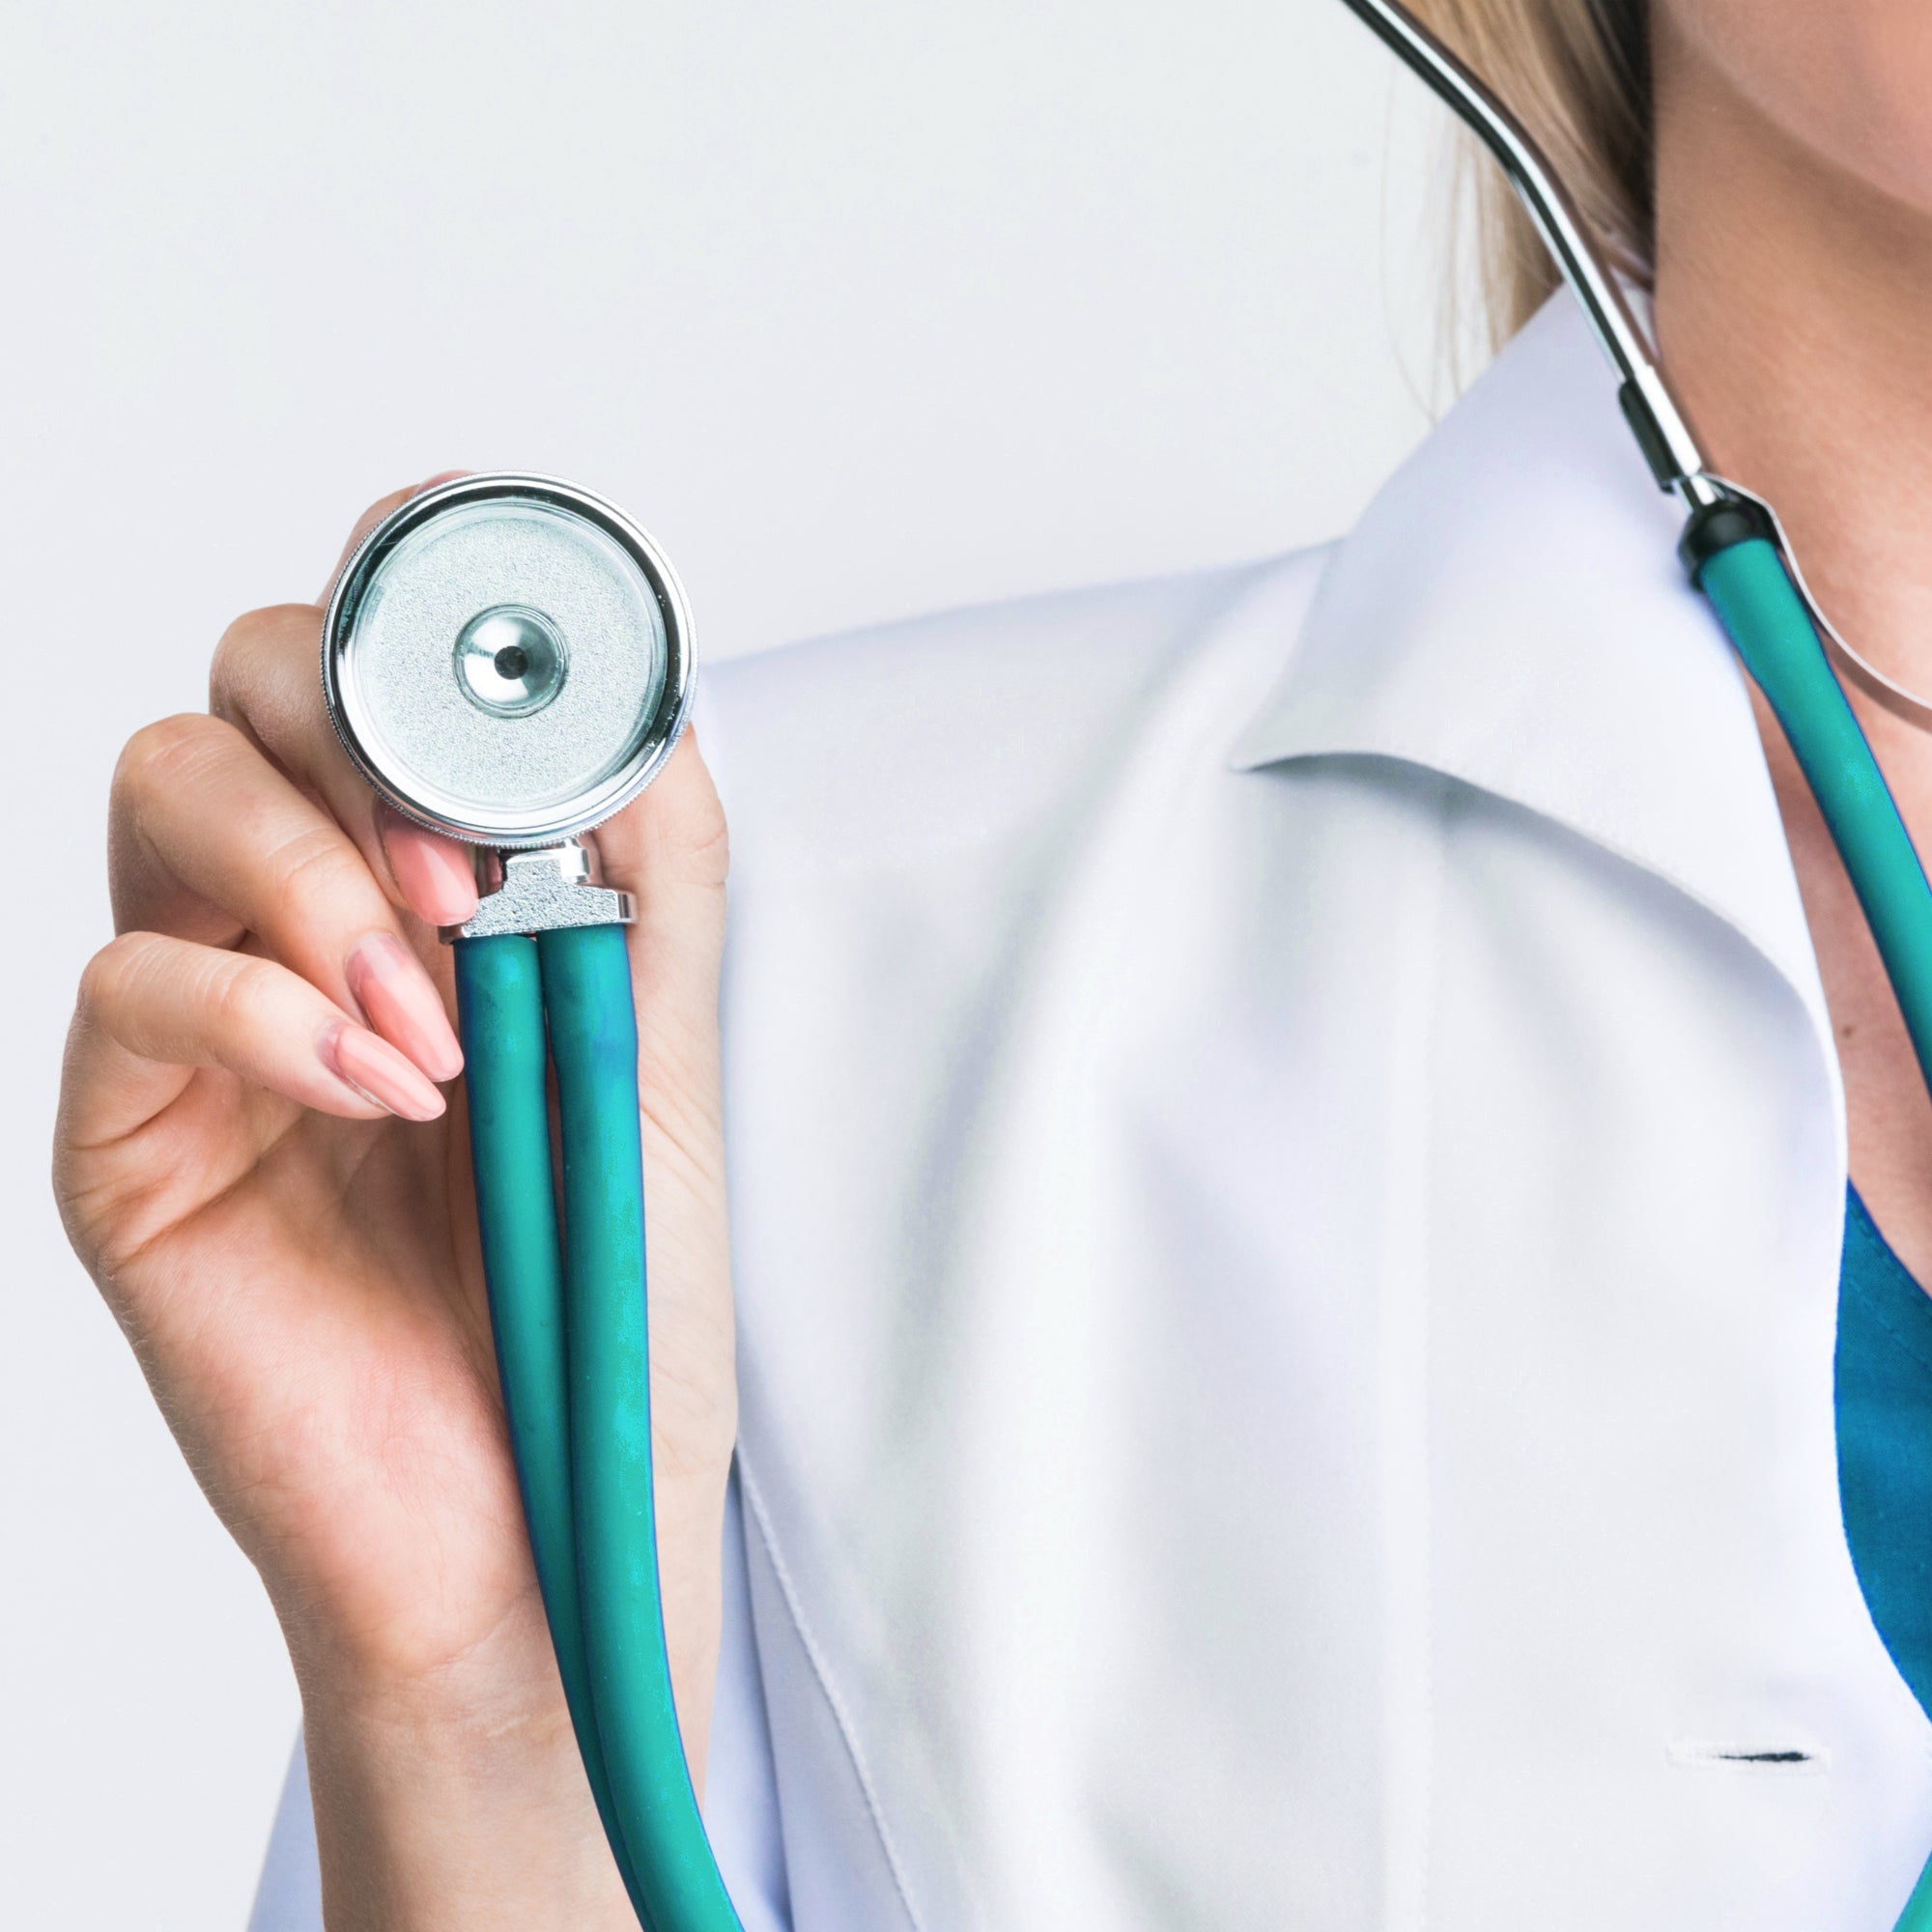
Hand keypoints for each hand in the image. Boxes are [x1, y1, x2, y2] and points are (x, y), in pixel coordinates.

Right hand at [52, 481, 735, 1928]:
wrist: (543, 1510)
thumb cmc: (599, 1295)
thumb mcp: (661, 1053)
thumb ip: (646, 873)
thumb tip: (641, 696)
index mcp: (432, 886)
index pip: (374, 674)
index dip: (405, 616)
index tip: (487, 662)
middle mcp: (303, 920)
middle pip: (248, 686)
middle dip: (358, 741)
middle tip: (475, 889)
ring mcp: (208, 1017)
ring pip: (165, 788)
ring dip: (312, 870)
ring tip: (434, 1020)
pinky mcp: (133, 1132)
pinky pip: (122, 984)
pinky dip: (256, 1005)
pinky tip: (374, 1088)